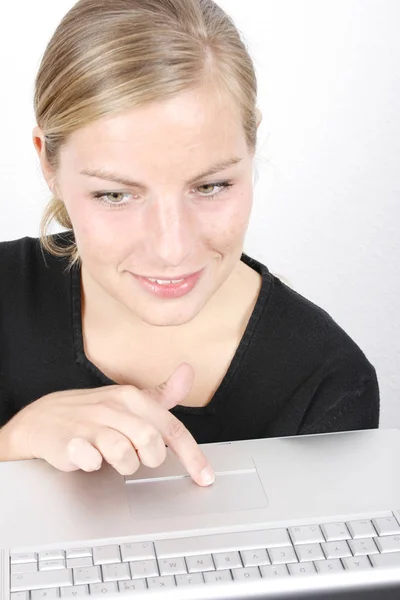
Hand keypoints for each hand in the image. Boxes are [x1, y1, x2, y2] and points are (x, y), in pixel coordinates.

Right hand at [1, 363, 214, 485]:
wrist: (41, 419)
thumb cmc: (91, 413)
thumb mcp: (128, 401)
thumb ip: (161, 394)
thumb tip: (189, 372)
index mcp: (131, 397)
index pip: (171, 428)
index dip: (192, 456)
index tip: (204, 477)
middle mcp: (112, 407)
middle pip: (151, 442)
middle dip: (150, 458)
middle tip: (138, 457)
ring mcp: (89, 424)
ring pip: (123, 454)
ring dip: (123, 465)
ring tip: (111, 458)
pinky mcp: (68, 442)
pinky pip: (91, 461)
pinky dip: (93, 465)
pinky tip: (88, 458)